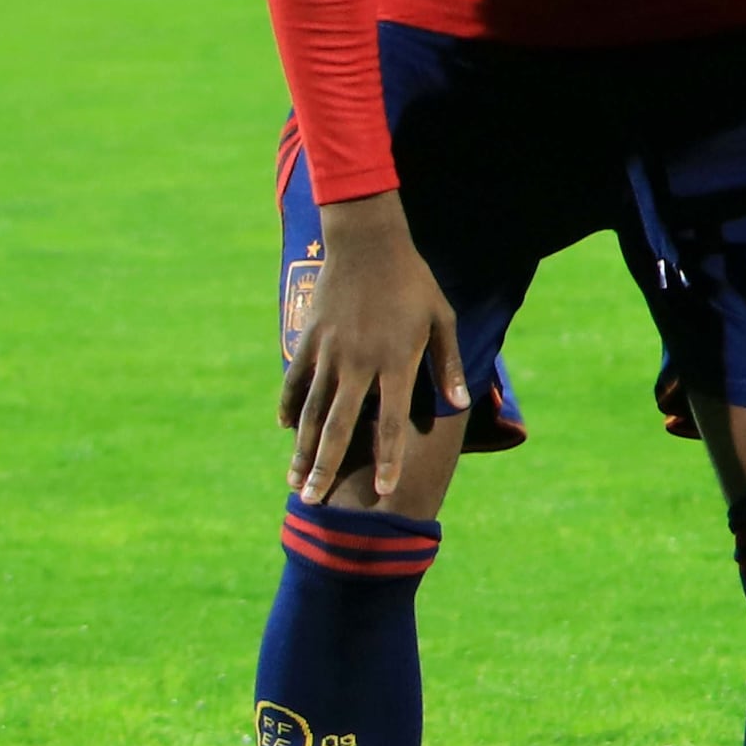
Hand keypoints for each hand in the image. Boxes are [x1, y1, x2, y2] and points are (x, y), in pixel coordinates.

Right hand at [283, 193, 463, 506]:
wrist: (367, 244)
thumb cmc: (413, 283)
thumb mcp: (442, 320)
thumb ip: (448, 365)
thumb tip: (460, 405)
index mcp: (395, 363)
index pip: (389, 423)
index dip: (386, 459)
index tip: (382, 490)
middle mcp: (358, 364)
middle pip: (338, 428)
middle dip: (326, 468)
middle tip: (313, 501)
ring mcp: (328, 353)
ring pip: (309, 412)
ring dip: (301, 449)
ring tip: (294, 480)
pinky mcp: (308, 341)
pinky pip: (295, 382)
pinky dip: (288, 407)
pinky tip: (285, 430)